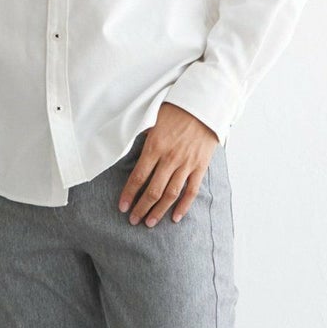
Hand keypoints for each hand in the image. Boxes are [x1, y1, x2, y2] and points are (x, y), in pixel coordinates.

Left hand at [118, 103, 218, 226]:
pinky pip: (191, 191)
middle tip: (133, 220)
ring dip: (159, 211)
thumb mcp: (153, 121)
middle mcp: (170, 158)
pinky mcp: (200, 166)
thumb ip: (145, 140)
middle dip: (141, 208)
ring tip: (149, 223)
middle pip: (153, 190)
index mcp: (155, 147)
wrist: (204, 104)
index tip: (122, 207)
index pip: (138, 177)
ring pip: (171, 194)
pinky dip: (183, 206)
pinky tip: (175, 217)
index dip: (128, 194)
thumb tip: (134, 155)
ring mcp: (186, 164)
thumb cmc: (176, 110)